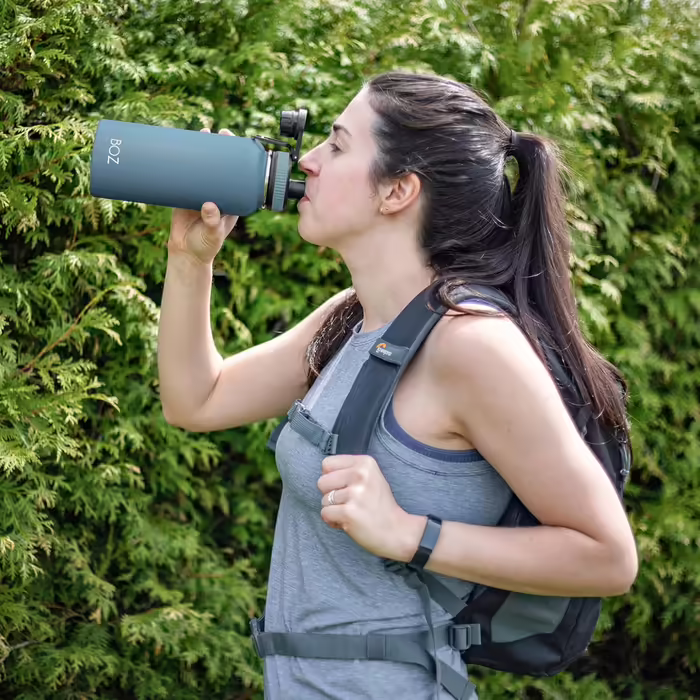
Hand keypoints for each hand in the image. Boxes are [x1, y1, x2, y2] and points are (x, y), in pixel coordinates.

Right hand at [167, 127, 239, 264]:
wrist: (186, 253)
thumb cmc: (206, 246)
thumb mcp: (212, 235)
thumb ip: (212, 222)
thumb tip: (209, 205)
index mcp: (232, 201)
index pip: (238, 176)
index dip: (239, 160)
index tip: (239, 146)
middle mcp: (218, 193)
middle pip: (221, 166)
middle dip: (221, 148)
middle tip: (220, 132)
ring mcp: (201, 191)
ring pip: (203, 166)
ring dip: (202, 149)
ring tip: (202, 132)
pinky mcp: (184, 193)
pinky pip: (185, 174)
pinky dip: (183, 161)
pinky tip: (180, 147)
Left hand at [317, 454, 425, 561]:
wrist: (397, 531)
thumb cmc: (380, 505)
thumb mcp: (371, 477)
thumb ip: (350, 471)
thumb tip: (324, 474)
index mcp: (365, 463)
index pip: (327, 463)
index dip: (330, 478)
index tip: (344, 487)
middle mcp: (360, 474)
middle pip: (321, 481)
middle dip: (329, 495)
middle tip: (347, 502)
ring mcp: (355, 493)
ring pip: (323, 500)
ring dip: (333, 510)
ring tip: (351, 513)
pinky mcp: (349, 512)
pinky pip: (325, 514)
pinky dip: (332, 521)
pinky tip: (347, 522)